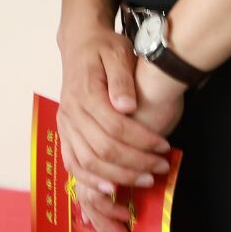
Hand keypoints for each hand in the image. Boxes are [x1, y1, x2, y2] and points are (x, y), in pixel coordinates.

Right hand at [72, 62, 184, 231]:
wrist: (80, 44)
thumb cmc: (103, 48)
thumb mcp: (117, 53)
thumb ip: (122, 79)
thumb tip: (126, 105)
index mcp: (85, 93)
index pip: (115, 126)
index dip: (142, 141)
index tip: (165, 147)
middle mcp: (71, 112)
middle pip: (102, 149)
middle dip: (135, 163)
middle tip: (160, 168)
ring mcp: (65, 124)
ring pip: (88, 161)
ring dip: (118, 175)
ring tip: (144, 180)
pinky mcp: (65, 132)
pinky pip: (73, 163)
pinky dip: (90, 180)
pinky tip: (111, 188)